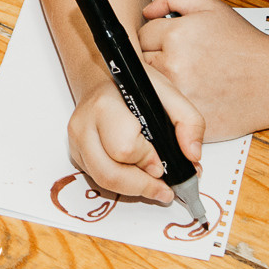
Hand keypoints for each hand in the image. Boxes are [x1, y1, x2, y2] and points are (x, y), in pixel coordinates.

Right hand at [64, 56, 205, 201]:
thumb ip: (189, 122)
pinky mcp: (77, 154)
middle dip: (141, 186)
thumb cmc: (136, 89)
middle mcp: (84, 124)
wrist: (106, 79)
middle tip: (164, 189)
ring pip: (102, 181)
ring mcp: (76, 141)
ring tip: (155, 188)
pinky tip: (138, 179)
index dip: (147, 160)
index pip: (123, 147)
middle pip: (109, 173)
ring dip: (132, 189)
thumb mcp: (169, 95)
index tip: (162, 166)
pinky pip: (98, 180)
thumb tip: (192, 155)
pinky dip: (122, 185)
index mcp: (105, 105)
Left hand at [135, 0, 268, 139]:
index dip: (154, 37)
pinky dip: (172, 105)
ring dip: (161, 82)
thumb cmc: (244, 43)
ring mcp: (180, 95)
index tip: (169, 42)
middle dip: (154, 58)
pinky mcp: (189, 119)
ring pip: (151, 86)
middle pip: (141, 60)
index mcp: (176, 35)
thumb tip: (146, 9)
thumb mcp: (211, 5)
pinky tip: (190, 95)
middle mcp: (174, 66)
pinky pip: (165, 110)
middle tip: (178, 59)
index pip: (142, 34)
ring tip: (186, 76)